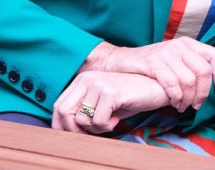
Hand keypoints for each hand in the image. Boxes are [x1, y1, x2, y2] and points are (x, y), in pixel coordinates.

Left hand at [52, 70, 168, 133]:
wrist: (155, 89)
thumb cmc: (130, 98)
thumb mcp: (102, 103)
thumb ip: (84, 111)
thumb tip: (65, 130)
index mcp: (83, 79)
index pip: (59, 106)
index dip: (62, 125)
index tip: (76, 134)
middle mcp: (87, 79)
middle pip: (63, 112)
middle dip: (74, 130)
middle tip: (92, 132)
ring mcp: (99, 84)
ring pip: (81, 119)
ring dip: (95, 128)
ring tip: (109, 122)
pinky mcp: (111, 92)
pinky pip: (98, 120)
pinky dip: (106, 126)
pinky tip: (117, 119)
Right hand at [81, 38, 214, 111]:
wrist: (120, 61)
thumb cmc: (151, 65)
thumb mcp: (175, 60)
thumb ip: (191, 67)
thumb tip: (212, 84)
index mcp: (189, 44)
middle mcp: (180, 46)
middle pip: (204, 72)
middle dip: (203, 93)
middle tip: (196, 105)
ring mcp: (166, 53)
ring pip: (189, 81)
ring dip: (188, 99)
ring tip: (183, 106)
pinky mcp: (153, 63)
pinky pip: (172, 84)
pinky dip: (176, 98)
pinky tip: (174, 104)